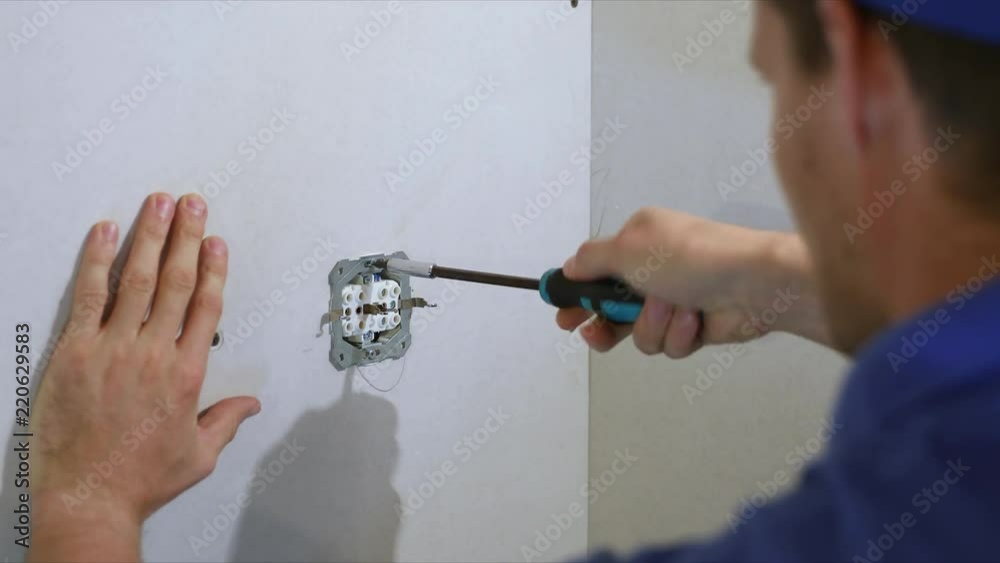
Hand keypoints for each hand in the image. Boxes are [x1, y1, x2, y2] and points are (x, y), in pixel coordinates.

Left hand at [30, 193, 259, 561]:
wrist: (88, 497)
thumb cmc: (140, 479)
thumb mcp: (198, 455)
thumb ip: (225, 422)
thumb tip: (250, 405)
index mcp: (186, 375)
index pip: (206, 308)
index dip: (213, 269)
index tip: (217, 242)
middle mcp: (152, 354)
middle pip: (176, 283)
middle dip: (186, 238)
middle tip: (192, 204)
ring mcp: (112, 350)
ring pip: (137, 281)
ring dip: (150, 237)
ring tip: (158, 204)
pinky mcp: (76, 353)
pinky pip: (88, 296)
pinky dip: (97, 261)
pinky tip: (104, 233)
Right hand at [556, 207, 826, 357]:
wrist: (753, 283)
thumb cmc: (687, 257)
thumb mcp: (628, 249)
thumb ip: (591, 260)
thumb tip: (570, 266)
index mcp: (639, 241)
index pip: (596, 270)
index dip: (577, 295)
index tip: (563, 316)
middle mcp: (654, 270)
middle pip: (613, 307)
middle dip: (606, 323)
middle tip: (595, 335)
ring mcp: (675, 301)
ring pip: (639, 331)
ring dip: (653, 324)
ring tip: (675, 309)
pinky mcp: (694, 328)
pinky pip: (669, 344)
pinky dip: (679, 334)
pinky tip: (696, 320)